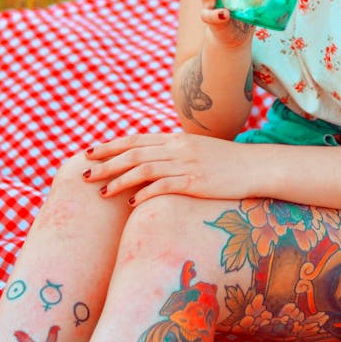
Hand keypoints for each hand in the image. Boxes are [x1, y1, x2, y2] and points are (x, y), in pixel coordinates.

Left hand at [83, 131, 252, 206]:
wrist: (256, 166)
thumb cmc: (226, 163)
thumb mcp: (197, 151)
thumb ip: (174, 152)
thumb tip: (150, 160)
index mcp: (176, 138)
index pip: (136, 139)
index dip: (111, 145)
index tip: (89, 152)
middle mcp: (178, 148)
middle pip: (134, 152)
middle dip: (106, 163)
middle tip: (84, 174)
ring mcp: (187, 164)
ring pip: (144, 168)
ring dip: (119, 180)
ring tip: (101, 192)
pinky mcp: (197, 181)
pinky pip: (165, 185)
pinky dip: (145, 192)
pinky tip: (132, 202)